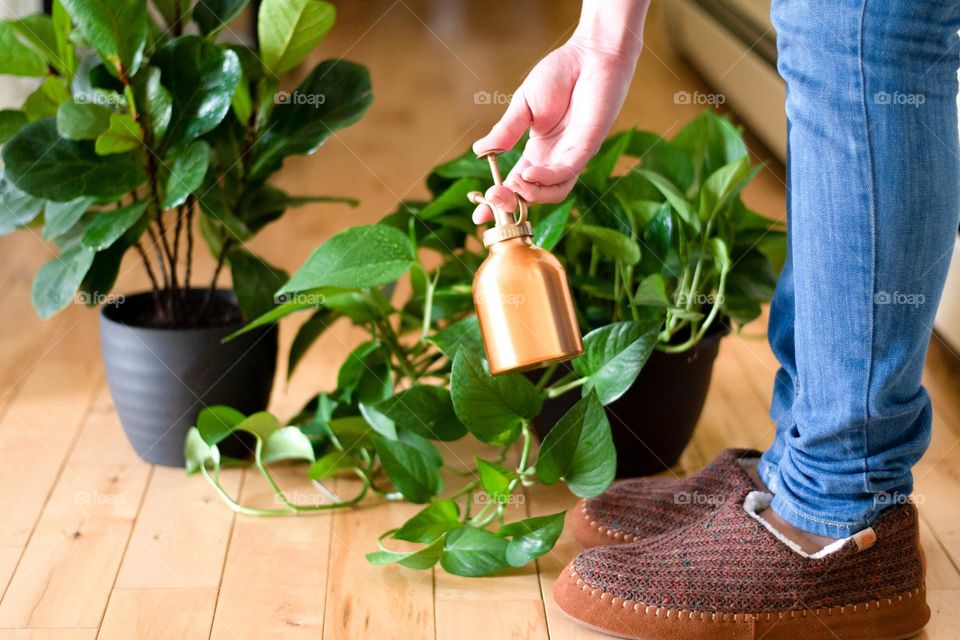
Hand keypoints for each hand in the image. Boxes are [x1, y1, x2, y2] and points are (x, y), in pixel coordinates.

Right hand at [472, 38, 640, 223]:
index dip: (499, 202)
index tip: (478, 216)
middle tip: (491, 202)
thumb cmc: (561, 74)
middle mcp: (555, 159)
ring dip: (531, 195)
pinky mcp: (588, 146)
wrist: (591, 53)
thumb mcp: (523, 105)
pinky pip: (566, 171)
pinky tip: (528, 173)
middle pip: (533, 195)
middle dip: (511, 204)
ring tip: (513, 188)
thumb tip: (479, 151)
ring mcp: (572, 155)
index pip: (516, 184)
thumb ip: (505, 131)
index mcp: (538, 151)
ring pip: (554, 192)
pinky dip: (546, 177)